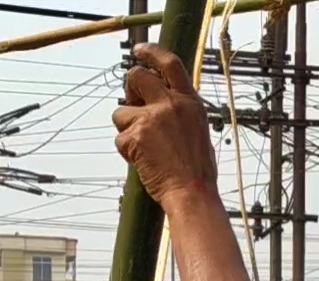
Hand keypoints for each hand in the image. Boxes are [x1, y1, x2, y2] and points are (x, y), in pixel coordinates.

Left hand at [112, 44, 217, 210]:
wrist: (192, 192)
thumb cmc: (198, 170)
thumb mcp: (198, 130)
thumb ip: (180, 111)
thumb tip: (160, 103)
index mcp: (190, 102)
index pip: (170, 64)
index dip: (152, 53)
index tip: (140, 51)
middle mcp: (171, 105)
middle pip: (136, 77)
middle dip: (129, 89)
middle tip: (133, 105)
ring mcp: (152, 119)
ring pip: (121, 112)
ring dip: (126, 129)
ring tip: (144, 148)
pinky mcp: (136, 136)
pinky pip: (120, 138)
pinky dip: (127, 150)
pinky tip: (143, 161)